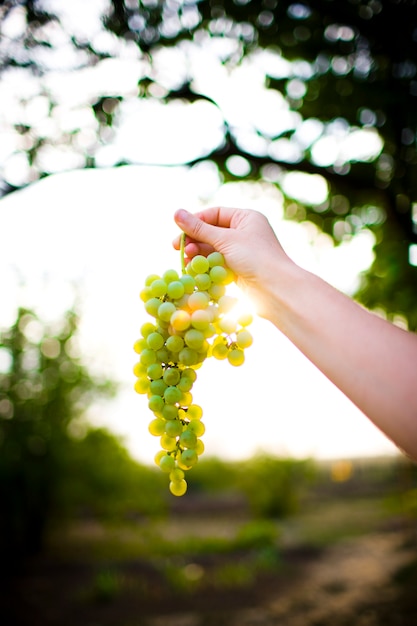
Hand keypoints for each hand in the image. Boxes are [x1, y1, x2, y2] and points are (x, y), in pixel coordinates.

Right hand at [173, 207, 294, 316]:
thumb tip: (176, 213)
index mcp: (246, 218)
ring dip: (198, 254)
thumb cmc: (255, 257)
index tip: (179, 231)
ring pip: (213, 249)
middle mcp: (245, 232)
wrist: (276, 289)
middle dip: (194, 240)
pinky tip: (194, 270)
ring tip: (186, 260)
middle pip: (212, 232)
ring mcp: (242, 252)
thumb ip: (199, 228)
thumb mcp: (225, 239)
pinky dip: (205, 266)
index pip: (214, 214)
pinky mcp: (239, 270)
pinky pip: (217, 264)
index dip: (195, 221)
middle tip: (177, 248)